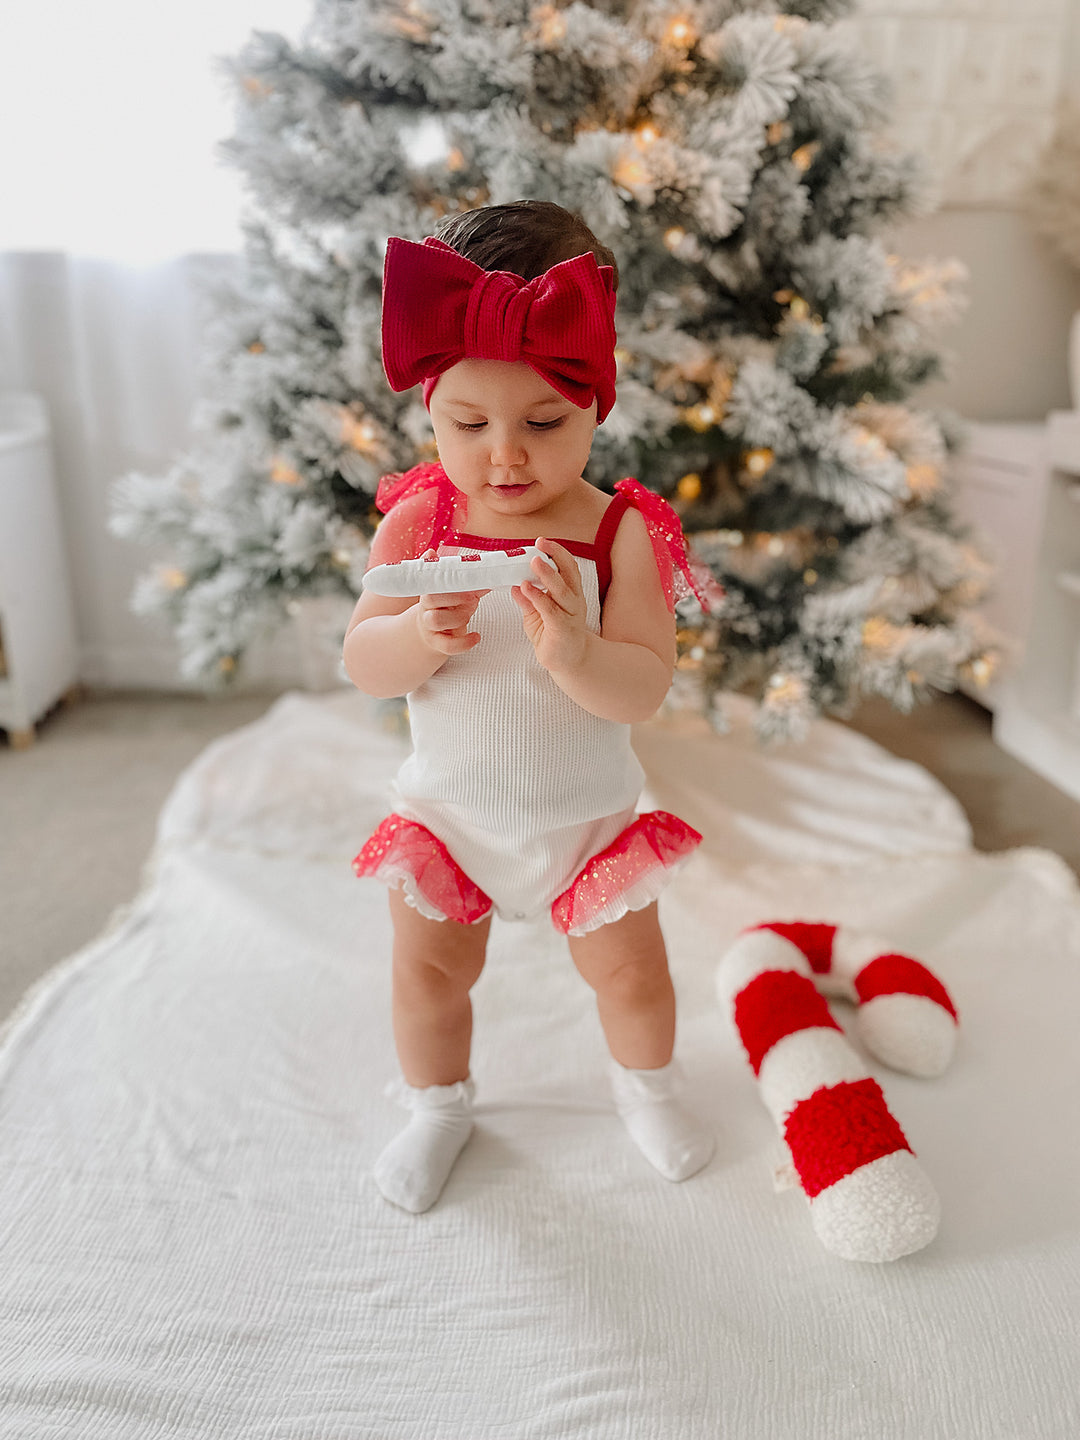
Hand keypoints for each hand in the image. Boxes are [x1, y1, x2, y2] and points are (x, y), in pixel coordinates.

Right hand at [414, 551, 488, 654]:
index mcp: (429, 591)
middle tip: (471, 597)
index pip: (431, 581)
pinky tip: (476, 636)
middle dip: (454, 596)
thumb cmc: (447, 607)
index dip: (448, 579)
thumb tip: (446, 556)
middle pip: (430, 599)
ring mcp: (430, 627)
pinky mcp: (438, 644)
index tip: (466, 576)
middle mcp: (426, 608)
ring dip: (458, 616)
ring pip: (437, 620)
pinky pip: (448, 646)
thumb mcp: (449, 590)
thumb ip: (451, 574)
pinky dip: (464, 643)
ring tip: (470, 613)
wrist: (435, 632)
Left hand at [511, 538, 588, 674]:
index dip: (557, 553)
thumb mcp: (536, 615)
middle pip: (569, 574)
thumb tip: (514, 585)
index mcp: (571, 594)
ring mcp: (570, 615)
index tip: (543, 542)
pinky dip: (538, 598)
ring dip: (548, 575)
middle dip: (555, 557)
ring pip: (562, 591)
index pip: (568, 568)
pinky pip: (551, 610)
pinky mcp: (562, 629)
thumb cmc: (554, 636)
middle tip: (540, 545)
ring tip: (534, 562)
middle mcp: (574, 601)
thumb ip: (527, 600)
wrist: (569, 662)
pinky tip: (526, 588)